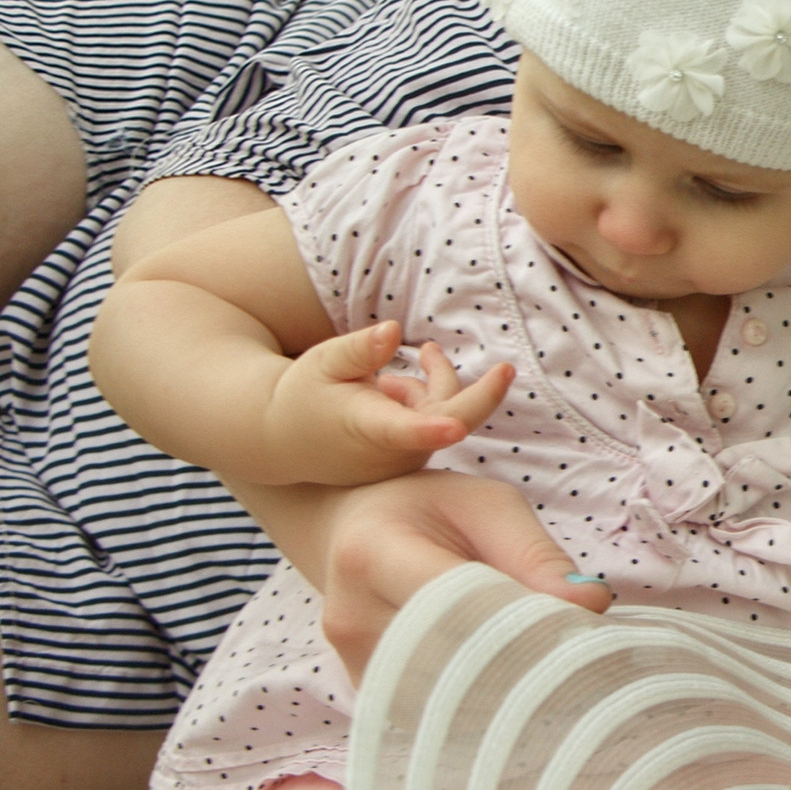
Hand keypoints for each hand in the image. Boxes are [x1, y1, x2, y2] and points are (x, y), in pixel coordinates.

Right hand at [263, 321, 512, 485]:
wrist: (283, 441)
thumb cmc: (304, 396)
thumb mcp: (323, 363)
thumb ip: (359, 350)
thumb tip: (393, 331)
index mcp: (369, 428)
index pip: (405, 430)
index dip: (431, 429)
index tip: (454, 427)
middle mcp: (394, 450)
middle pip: (449, 419)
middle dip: (482, 394)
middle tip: (507, 369)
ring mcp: (406, 457)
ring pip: (442, 410)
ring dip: (435, 381)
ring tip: (419, 357)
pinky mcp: (412, 456)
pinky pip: (434, 420)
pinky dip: (424, 397)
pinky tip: (394, 384)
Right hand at [315, 470, 612, 682]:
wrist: (355, 537)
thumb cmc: (431, 513)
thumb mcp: (488, 506)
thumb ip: (536, 553)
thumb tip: (590, 604)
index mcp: (372, 553)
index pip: (457, 601)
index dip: (524, 616)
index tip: (578, 621)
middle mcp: (352, 618)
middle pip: (457, 656)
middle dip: (527, 655)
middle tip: (580, 650)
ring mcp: (355, 666)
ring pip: (452, 691)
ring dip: (510, 681)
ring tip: (549, 658)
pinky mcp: (371, 698)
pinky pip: (439, 707)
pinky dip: (486, 695)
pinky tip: (515, 679)